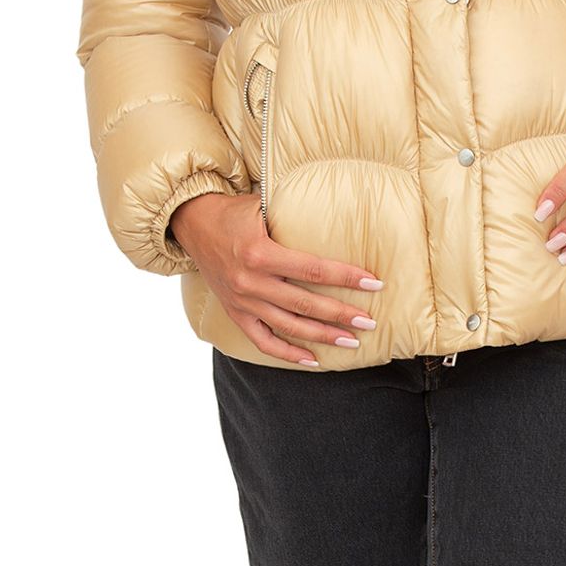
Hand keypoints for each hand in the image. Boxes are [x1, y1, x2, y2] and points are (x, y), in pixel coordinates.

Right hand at [169, 192, 383, 366]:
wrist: (193, 224)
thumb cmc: (234, 212)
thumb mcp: (262, 205)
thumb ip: (294, 217)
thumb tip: (339, 220)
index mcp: (260, 254)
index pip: (312, 270)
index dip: (345, 278)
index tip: (373, 284)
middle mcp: (250, 282)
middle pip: (305, 304)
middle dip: (341, 315)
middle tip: (369, 322)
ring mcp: (242, 302)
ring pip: (289, 326)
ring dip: (323, 337)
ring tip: (352, 341)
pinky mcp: (235, 313)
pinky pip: (263, 341)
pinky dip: (288, 353)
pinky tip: (314, 360)